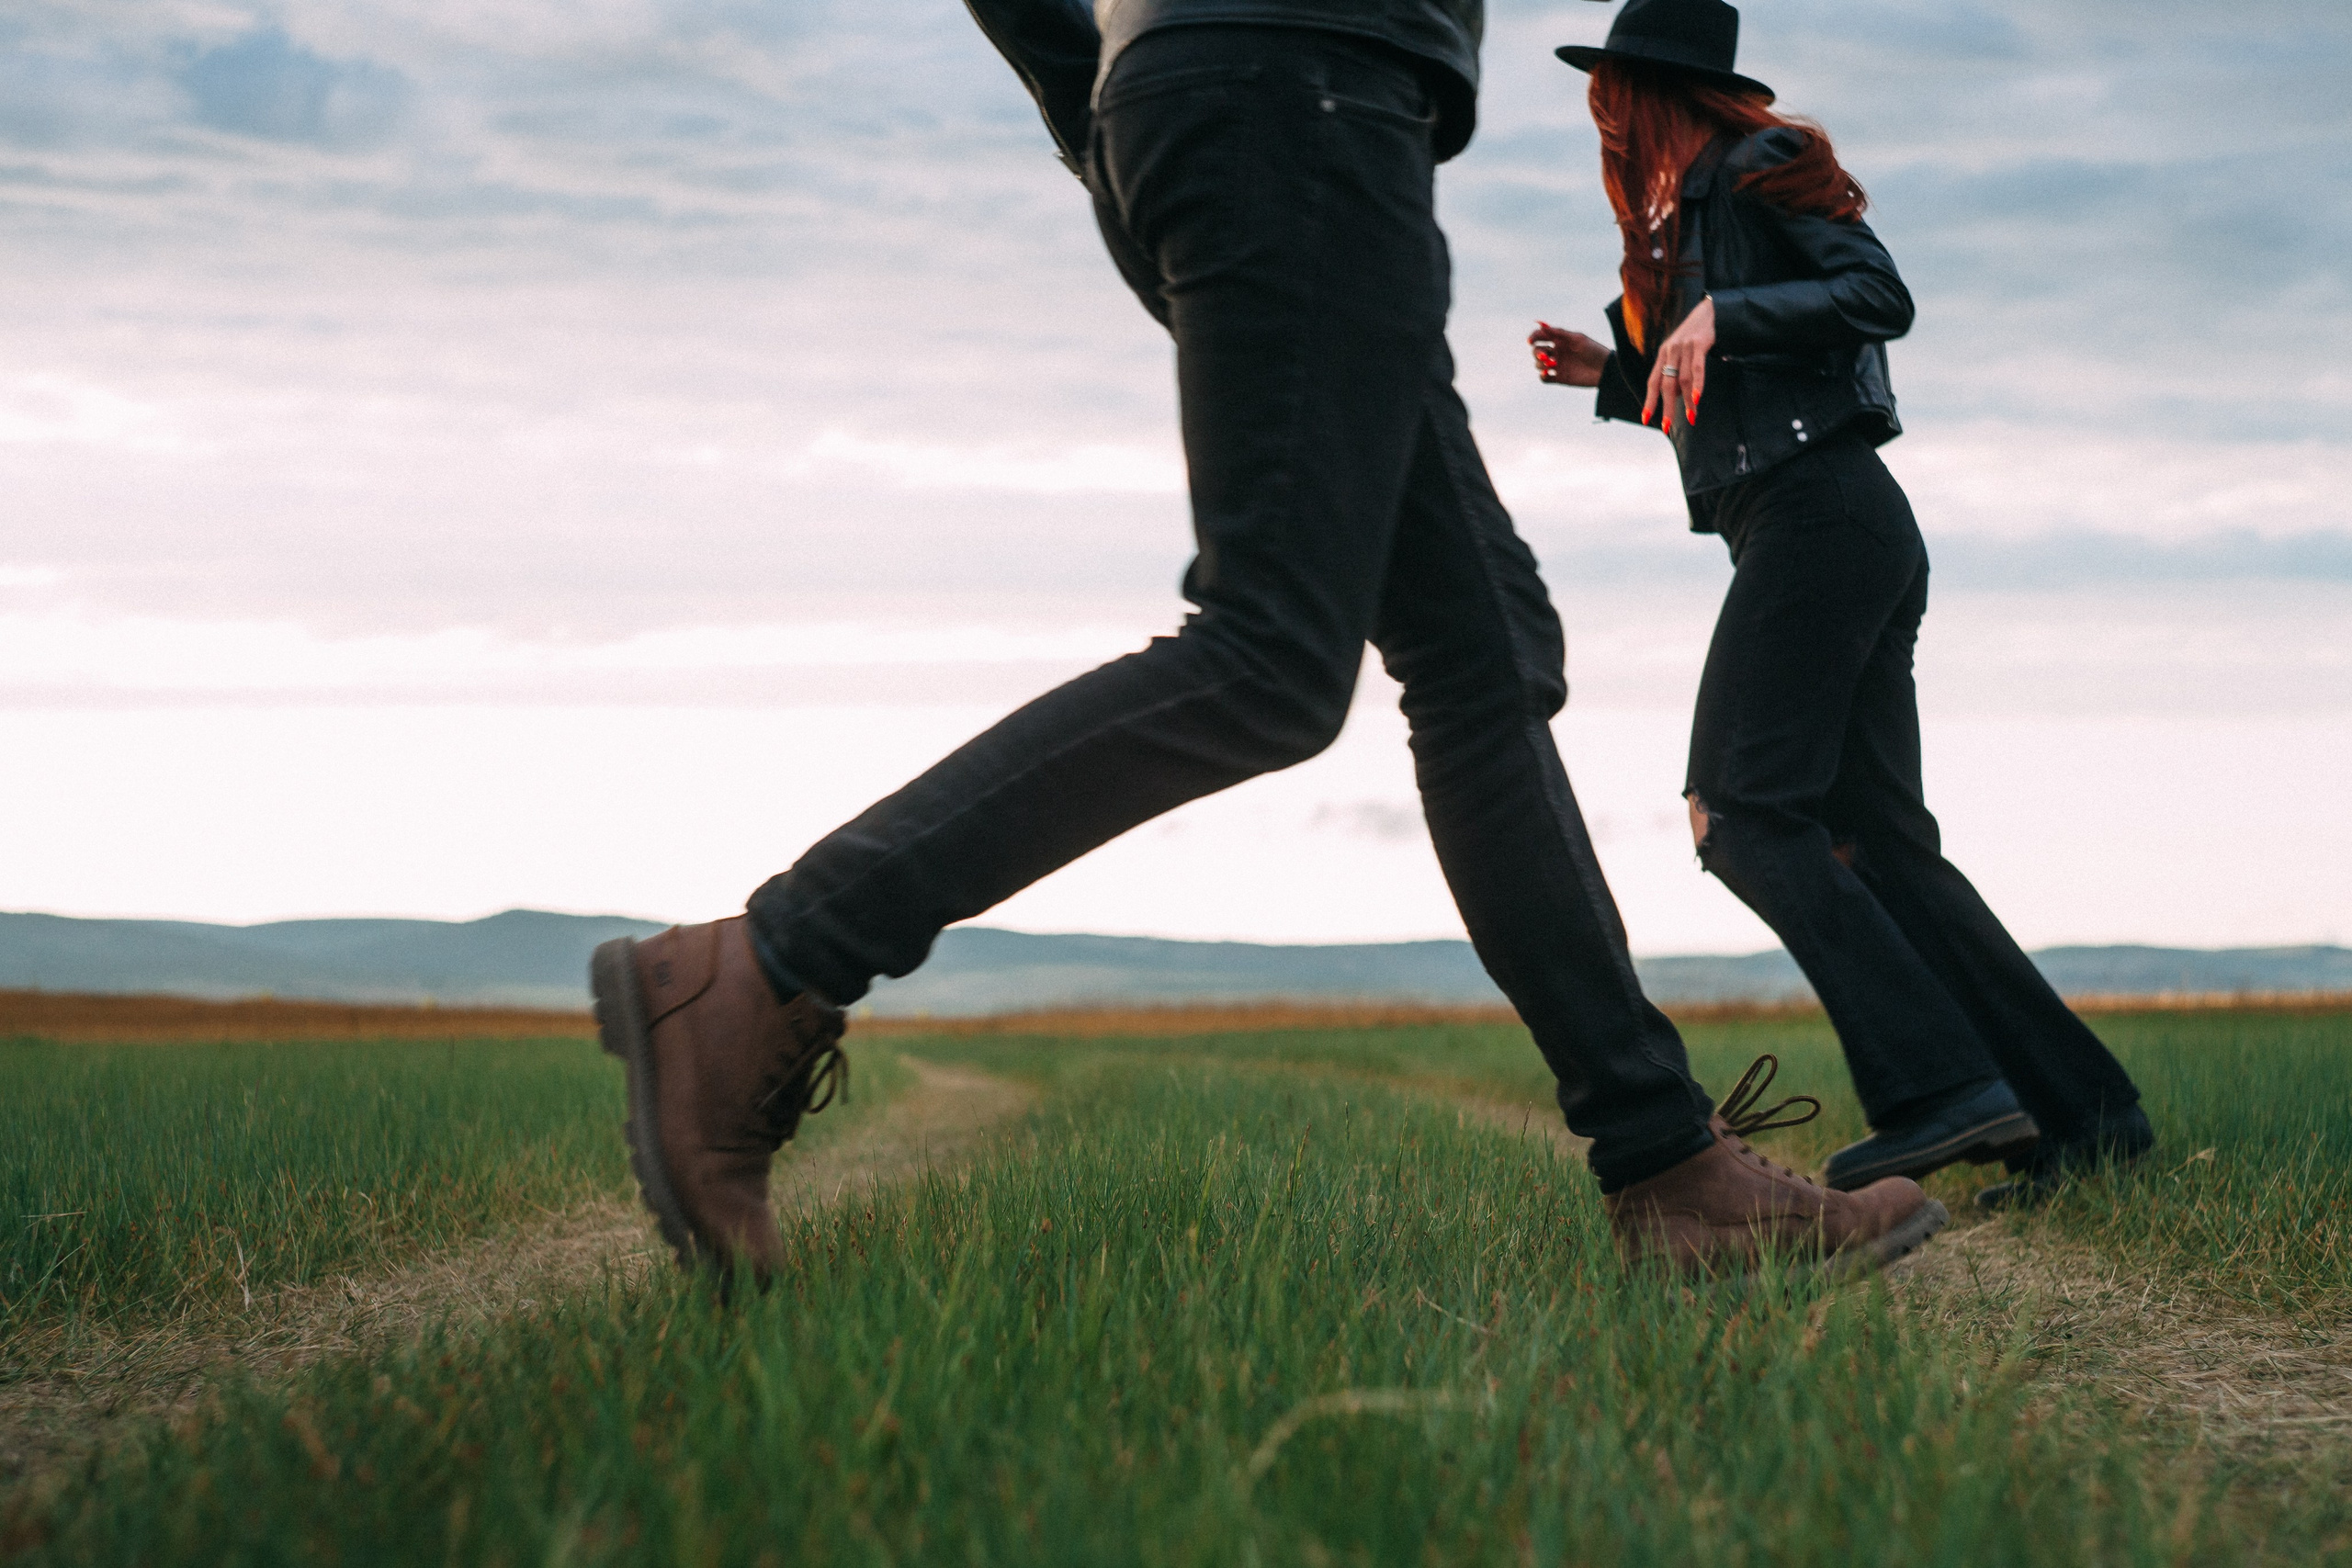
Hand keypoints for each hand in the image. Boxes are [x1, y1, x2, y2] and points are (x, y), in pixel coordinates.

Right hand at [1528, 321, 1607, 387]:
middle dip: (1536, 352)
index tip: (1530, 341)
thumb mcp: (1577, 339)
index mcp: (1561, 340)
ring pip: (1538, 364)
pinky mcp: (1559, 378)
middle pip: (1537, 350)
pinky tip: (1546, 373)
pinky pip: (1544, 378)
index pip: (1541, 336)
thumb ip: (1560, 333)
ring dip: (1540, 363)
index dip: (1533, 337)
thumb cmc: (1594, 351)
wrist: (1605, 370)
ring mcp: (1557, 365)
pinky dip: (1542, 376)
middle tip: (1545, 355)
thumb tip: (1542, 326)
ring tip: (1551, 364)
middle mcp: (1557, 352)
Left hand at [1642, 295, 1714, 431]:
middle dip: (1666, 407)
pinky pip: (1697, 368)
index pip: (1653, 381)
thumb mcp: (1680, 351)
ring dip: (1686, 401)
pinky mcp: (1699, 344)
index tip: (1646, 419)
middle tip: (1666, 426)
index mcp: (1663, 354)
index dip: (1649, 401)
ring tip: (1691, 417)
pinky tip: (1696, 399)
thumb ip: (1676, 371)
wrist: (1709, 310)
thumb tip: (1675, 397)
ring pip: (1682, 380)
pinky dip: (1697, 385)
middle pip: (1665, 384)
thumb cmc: (1695, 334)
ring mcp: (1684, 347)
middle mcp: (1670, 351)